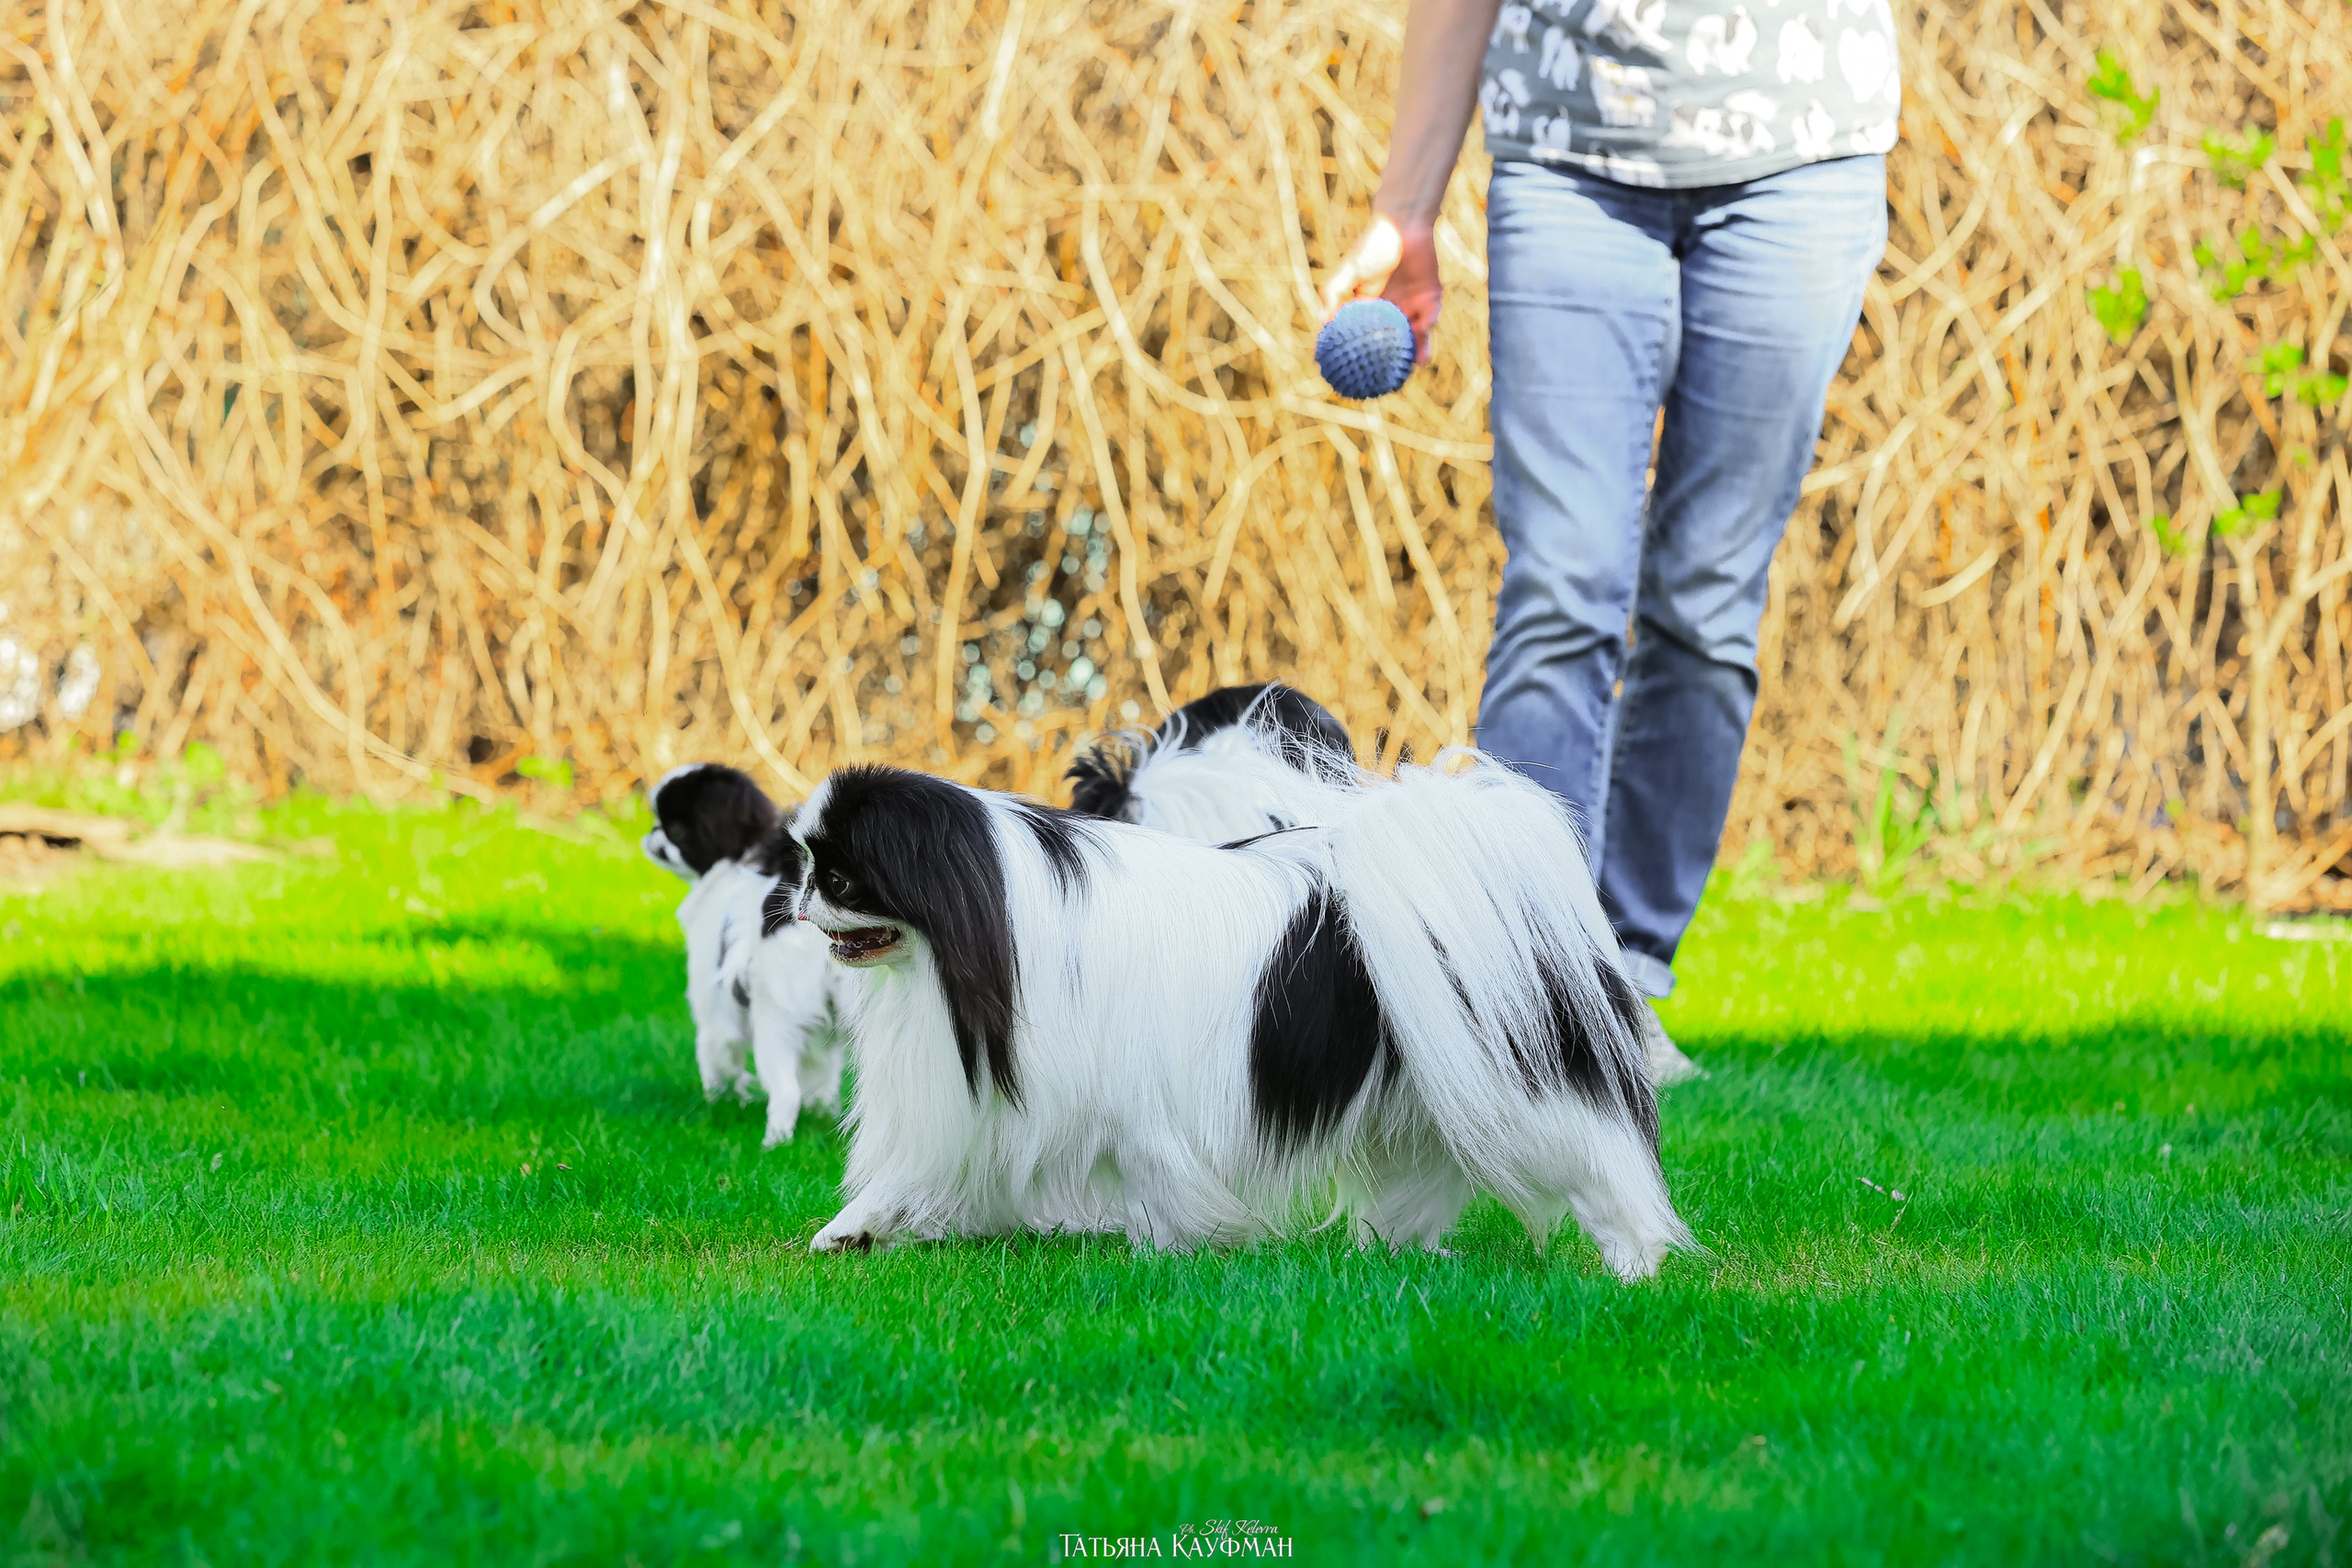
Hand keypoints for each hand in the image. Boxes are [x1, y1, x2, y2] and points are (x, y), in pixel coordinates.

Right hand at [1317, 213, 1442, 364]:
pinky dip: (1426, 332)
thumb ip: (1332, 293)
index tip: (1343, 373)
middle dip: (1387, 363)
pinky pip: (1430, 319)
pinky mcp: (1431, 298)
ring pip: (1412, 337)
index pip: (1361, 336)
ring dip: (1412, 353)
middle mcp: (1391, 311)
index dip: (1354, 354)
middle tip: (1381, 383)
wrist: (1403, 224)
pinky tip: (1422, 343)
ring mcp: (1413, 306)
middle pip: (1389, 343)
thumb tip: (1320, 320)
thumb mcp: (1347, 270)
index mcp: (1369, 307)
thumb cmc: (1373, 245)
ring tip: (1411, 368)